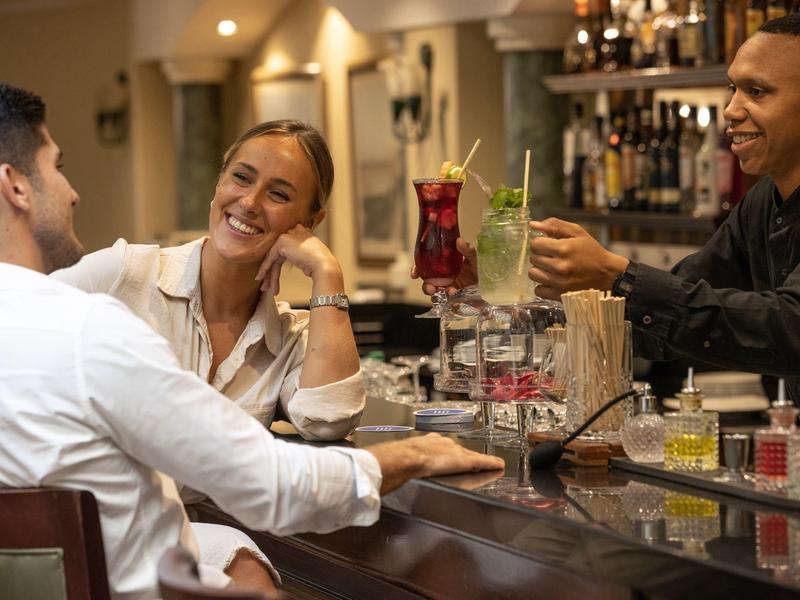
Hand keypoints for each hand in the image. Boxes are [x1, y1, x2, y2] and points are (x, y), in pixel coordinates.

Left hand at [255, 225, 341, 294]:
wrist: (324, 265)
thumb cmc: (322, 265)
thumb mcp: (310, 257)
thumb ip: (301, 256)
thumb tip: (300, 265)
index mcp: (303, 232)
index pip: (286, 248)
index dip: (279, 263)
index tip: (275, 275)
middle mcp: (294, 230)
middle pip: (278, 253)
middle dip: (272, 270)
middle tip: (267, 283)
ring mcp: (288, 235)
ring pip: (273, 257)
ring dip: (269, 274)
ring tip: (266, 287)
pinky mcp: (282, 242)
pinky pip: (270, 258)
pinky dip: (265, 269)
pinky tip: (261, 278)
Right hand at [367, 433, 504, 494]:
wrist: (405, 457)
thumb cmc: (398, 459)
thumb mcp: (401, 458)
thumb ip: (398, 461)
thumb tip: (385, 470)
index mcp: (429, 442)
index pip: (444, 446)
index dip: (450, 453)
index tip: (453, 456)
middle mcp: (444, 443)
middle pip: (460, 450)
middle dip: (468, 456)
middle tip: (479, 461)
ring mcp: (455, 452)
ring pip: (472, 456)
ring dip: (483, 461)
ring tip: (494, 465)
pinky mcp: (464, 461)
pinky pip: (482, 462)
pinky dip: (491, 464)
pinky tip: (499, 466)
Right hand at [410, 238, 477, 295]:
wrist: (493, 284)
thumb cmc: (483, 269)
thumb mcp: (476, 257)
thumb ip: (468, 250)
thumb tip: (459, 241)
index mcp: (445, 265)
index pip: (427, 266)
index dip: (418, 269)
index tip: (414, 273)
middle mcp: (445, 277)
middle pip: (428, 282)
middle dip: (425, 286)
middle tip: (430, 287)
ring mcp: (449, 288)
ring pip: (435, 293)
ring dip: (435, 294)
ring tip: (443, 292)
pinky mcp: (455, 298)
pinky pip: (446, 301)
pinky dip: (447, 299)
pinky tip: (453, 294)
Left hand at [528, 218, 628, 300]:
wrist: (607, 274)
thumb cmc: (592, 252)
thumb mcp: (577, 232)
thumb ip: (554, 225)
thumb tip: (533, 225)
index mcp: (564, 249)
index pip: (535, 245)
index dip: (540, 243)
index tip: (548, 245)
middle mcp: (560, 267)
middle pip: (533, 259)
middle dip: (541, 256)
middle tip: (553, 256)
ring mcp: (559, 283)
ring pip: (533, 274)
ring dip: (540, 270)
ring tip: (551, 268)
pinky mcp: (559, 295)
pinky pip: (538, 290)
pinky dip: (543, 285)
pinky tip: (552, 280)